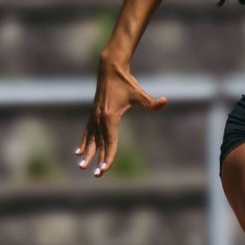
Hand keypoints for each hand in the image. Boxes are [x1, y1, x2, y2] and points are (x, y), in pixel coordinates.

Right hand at [77, 59, 167, 175]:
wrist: (110, 69)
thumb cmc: (127, 82)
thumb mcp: (140, 93)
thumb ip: (152, 102)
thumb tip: (165, 101)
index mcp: (110, 117)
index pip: (110, 142)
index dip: (109, 156)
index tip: (105, 169)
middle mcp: (100, 119)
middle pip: (100, 144)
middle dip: (99, 160)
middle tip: (98, 175)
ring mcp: (95, 117)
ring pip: (91, 140)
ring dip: (88, 154)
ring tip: (82, 167)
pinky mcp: (93, 114)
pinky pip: (87, 132)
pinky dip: (84, 142)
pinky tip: (79, 152)